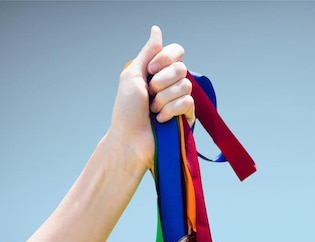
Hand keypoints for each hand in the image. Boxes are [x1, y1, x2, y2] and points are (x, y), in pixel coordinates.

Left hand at [106, 26, 193, 174]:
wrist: (130, 138)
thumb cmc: (126, 110)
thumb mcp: (132, 75)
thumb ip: (147, 53)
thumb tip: (157, 30)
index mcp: (158, 72)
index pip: (176, 52)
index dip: (165, 59)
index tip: (149, 70)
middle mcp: (171, 84)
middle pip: (181, 68)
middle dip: (162, 82)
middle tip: (149, 94)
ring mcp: (180, 100)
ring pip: (185, 85)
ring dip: (164, 98)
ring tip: (153, 110)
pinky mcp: (187, 116)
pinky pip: (188, 102)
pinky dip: (171, 110)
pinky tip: (161, 119)